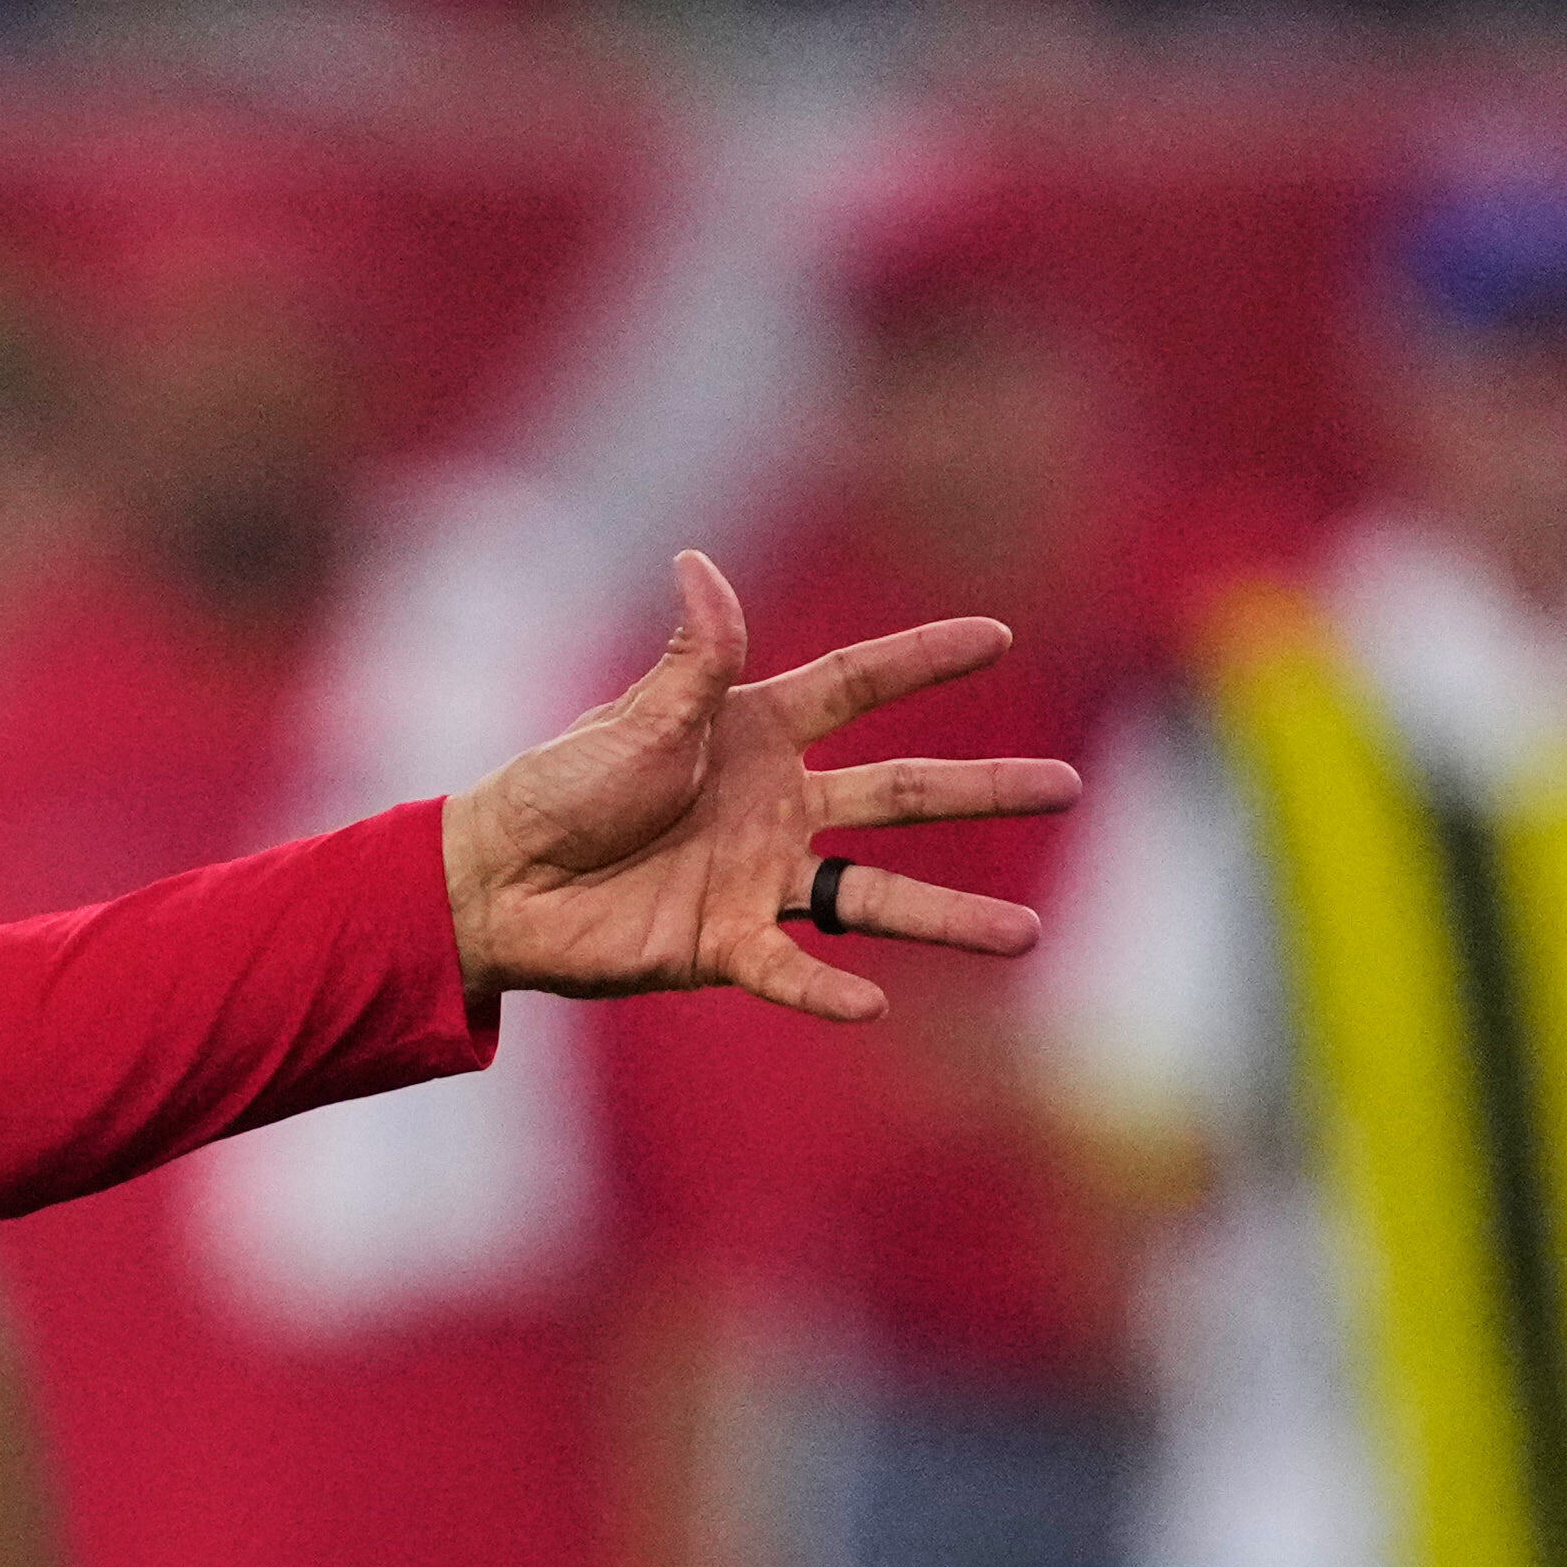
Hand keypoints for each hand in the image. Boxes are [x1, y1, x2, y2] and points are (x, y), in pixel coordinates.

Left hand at [442, 558, 1071, 1021]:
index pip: (860, 684)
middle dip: (986, 789)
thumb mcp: (636, 716)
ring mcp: (760, 875)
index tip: (1000, 635)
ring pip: (876, 892)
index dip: (925, 658)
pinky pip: (788, 968)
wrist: (495, 880)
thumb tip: (700, 562)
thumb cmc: (560, 786)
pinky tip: (873, 1003)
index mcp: (758, 730)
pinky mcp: (724, 943)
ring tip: (1028, 934)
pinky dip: (824, 987)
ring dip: (949, 915)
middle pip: (904, 792)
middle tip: (1071, 785)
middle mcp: (778, 802)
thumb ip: (692, 656)